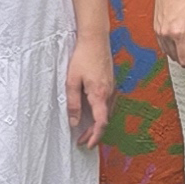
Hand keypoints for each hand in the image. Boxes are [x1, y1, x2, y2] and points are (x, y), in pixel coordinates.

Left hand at [64, 36, 114, 150]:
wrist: (95, 39)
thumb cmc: (82, 57)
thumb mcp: (72, 81)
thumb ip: (73, 103)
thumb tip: (74, 122)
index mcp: (100, 95)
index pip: (101, 123)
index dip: (95, 136)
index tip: (89, 145)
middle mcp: (110, 93)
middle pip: (104, 120)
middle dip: (93, 133)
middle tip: (82, 141)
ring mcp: (112, 88)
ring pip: (107, 112)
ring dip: (97, 123)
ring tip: (85, 130)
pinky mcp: (111, 83)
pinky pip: (108, 104)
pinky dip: (101, 113)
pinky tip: (92, 113)